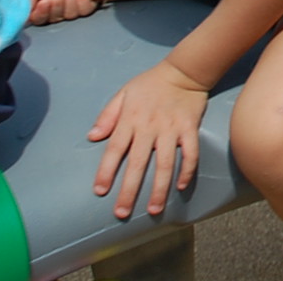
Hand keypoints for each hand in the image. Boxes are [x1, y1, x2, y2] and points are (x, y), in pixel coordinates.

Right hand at [26, 0, 106, 24]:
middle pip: (55, 19)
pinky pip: (85, 10)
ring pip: (70, 15)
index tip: (44, 2)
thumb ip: (26, 3)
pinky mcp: (89, 2)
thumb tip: (21, 20)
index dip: (41, 14)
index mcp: (42, 4)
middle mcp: (57, 7)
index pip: (39, 20)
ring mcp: (74, 6)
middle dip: (57, 3)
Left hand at [89, 60, 209, 217]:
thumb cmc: (149, 83)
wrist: (183, 71)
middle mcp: (149, 127)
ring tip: (154, 209)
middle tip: (122, 213)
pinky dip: (187, 170)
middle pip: (138, 163)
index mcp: (130, 119)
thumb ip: (108, 115)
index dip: (106, 171)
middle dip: (129, 190)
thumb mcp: (123, 93)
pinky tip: (181, 186)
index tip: (100, 191)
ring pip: (165, 163)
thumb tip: (92, 136)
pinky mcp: (190, 129)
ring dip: (159, 188)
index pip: (114, 149)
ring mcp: (171, 129)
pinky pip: (190, 153)